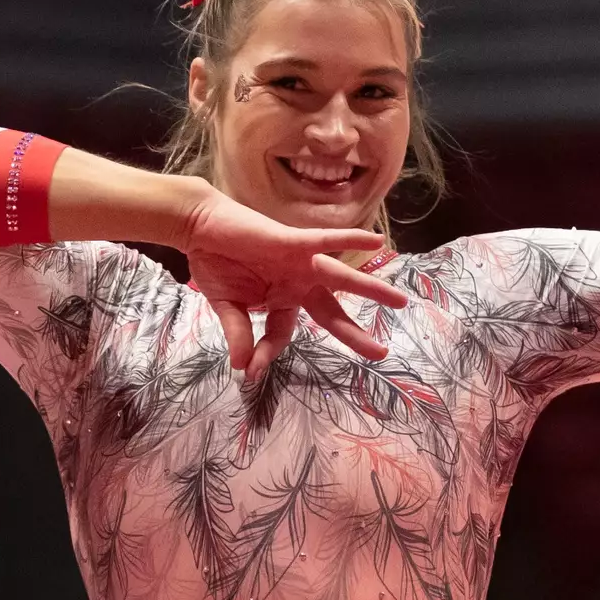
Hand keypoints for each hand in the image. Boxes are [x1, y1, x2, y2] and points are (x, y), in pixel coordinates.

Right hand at [178, 189, 407, 377]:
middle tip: (381, 353)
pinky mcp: (294, 242)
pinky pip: (326, 241)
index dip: (265, 354)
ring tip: (400, 301)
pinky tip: (376, 242)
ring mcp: (299, 264)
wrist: (200, 228)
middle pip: (331, 314)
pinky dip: (350, 240)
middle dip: (355, 334)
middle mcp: (297, 285)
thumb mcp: (226, 306)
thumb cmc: (215, 263)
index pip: (281, 335)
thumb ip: (238, 332)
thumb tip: (239, 367)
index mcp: (281, 301)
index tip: (251, 372)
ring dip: (371, 289)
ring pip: (341, 280)